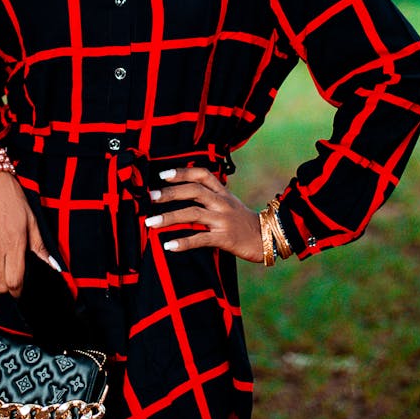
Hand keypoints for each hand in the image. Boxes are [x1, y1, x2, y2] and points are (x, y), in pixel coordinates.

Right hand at [0, 172, 54, 296]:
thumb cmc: (10, 198)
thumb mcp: (31, 220)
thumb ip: (40, 247)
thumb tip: (53, 266)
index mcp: (14, 244)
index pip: (15, 282)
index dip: (19, 291)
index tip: (20, 288)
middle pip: (0, 285)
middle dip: (7, 288)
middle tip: (10, 281)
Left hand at [145, 167, 263, 263]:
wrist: (268, 238)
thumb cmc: (243, 221)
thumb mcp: (229, 202)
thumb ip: (210, 195)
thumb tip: (182, 191)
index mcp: (222, 193)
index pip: (202, 175)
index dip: (183, 172)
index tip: (163, 174)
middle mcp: (222, 203)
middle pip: (194, 191)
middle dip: (170, 193)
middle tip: (151, 197)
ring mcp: (223, 220)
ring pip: (193, 214)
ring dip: (169, 217)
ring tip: (151, 223)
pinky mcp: (225, 238)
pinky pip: (201, 239)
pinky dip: (184, 242)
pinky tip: (169, 246)